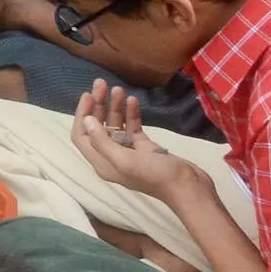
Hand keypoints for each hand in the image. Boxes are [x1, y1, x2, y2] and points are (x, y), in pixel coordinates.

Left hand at [72, 85, 198, 200]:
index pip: (82, 136)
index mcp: (102, 163)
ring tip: (118, 89)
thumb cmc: (155, 176)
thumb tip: (86, 120)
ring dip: (115, 107)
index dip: (82, 115)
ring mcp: (129, 152)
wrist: (188, 187)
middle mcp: (111, 157)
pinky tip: (133, 99)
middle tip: (102, 83)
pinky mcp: (145, 148)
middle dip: (98, 106)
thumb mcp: (124, 160)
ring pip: (116, 125)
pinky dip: (131, 114)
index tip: (88, 95)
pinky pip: (133, 127)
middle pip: (98, 127)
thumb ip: (102, 141)